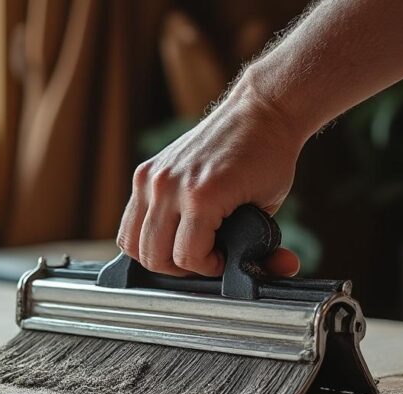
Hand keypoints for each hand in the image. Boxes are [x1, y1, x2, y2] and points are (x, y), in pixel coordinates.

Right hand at [117, 81, 305, 277]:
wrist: (259, 113)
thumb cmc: (268, 158)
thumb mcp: (268, 208)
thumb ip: (257, 243)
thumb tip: (271, 270)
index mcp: (201, 195)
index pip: (186, 257)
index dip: (208, 268)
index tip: (222, 261)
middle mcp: (168, 186)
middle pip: (152, 256)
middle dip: (178, 268)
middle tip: (200, 260)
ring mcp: (151, 178)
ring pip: (131, 242)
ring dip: (156, 254)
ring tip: (180, 248)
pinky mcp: (144, 172)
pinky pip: (131, 219)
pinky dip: (146, 233)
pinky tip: (169, 229)